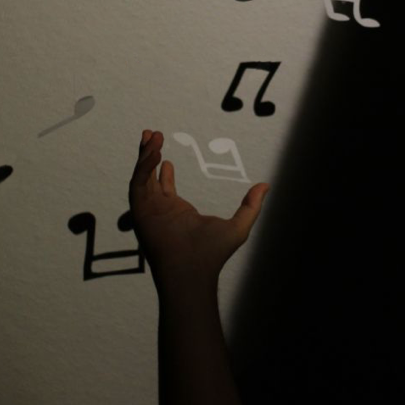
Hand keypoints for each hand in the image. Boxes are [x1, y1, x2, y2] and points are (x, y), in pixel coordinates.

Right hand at [129, 129, 269, 284]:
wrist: (194, 270)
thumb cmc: (213, 254)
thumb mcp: (238, 226)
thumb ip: (251, 206)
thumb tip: (266, 186)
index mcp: (176, 212)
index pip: (162, 187)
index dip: (161, 168)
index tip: (162, 152)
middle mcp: (159, 210)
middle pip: (148, 176)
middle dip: (148, 154)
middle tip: (151, 134)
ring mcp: (148, 211)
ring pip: (141, 176)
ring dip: (144, 155)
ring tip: (150, 135)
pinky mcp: (140, 211)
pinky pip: (138, 183)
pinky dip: (143, 167)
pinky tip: (154, 152)